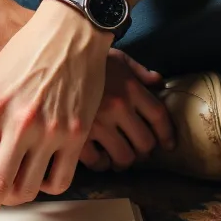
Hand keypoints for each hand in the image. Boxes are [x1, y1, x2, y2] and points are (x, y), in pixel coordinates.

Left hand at [0, 0, 111, 220]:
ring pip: (29, 188)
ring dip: (14, 201)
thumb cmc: (26, 50)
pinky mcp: (78, 132)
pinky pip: (61, 179)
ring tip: (7, 196)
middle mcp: (21, 123)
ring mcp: (52, 130)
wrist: (71, 30)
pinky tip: (38, 180)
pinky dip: (46, 188)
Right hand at [77, 50, 176, 171]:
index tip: (168, 144)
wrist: (52, 57)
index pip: (158, 116)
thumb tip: (159, 82)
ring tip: (119, 155)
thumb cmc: (86, 58)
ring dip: (125, 159)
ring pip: (124, 157)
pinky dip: (101, 163)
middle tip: (138, 149)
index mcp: (129, 87)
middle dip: (145, 150)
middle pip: (145, 142)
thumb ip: (139, 71)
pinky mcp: (77, 135)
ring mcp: (97, 122)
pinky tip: (99, 155)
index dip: (167, 134)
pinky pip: (97, 161)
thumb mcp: (117, 57)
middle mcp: (117, 106)